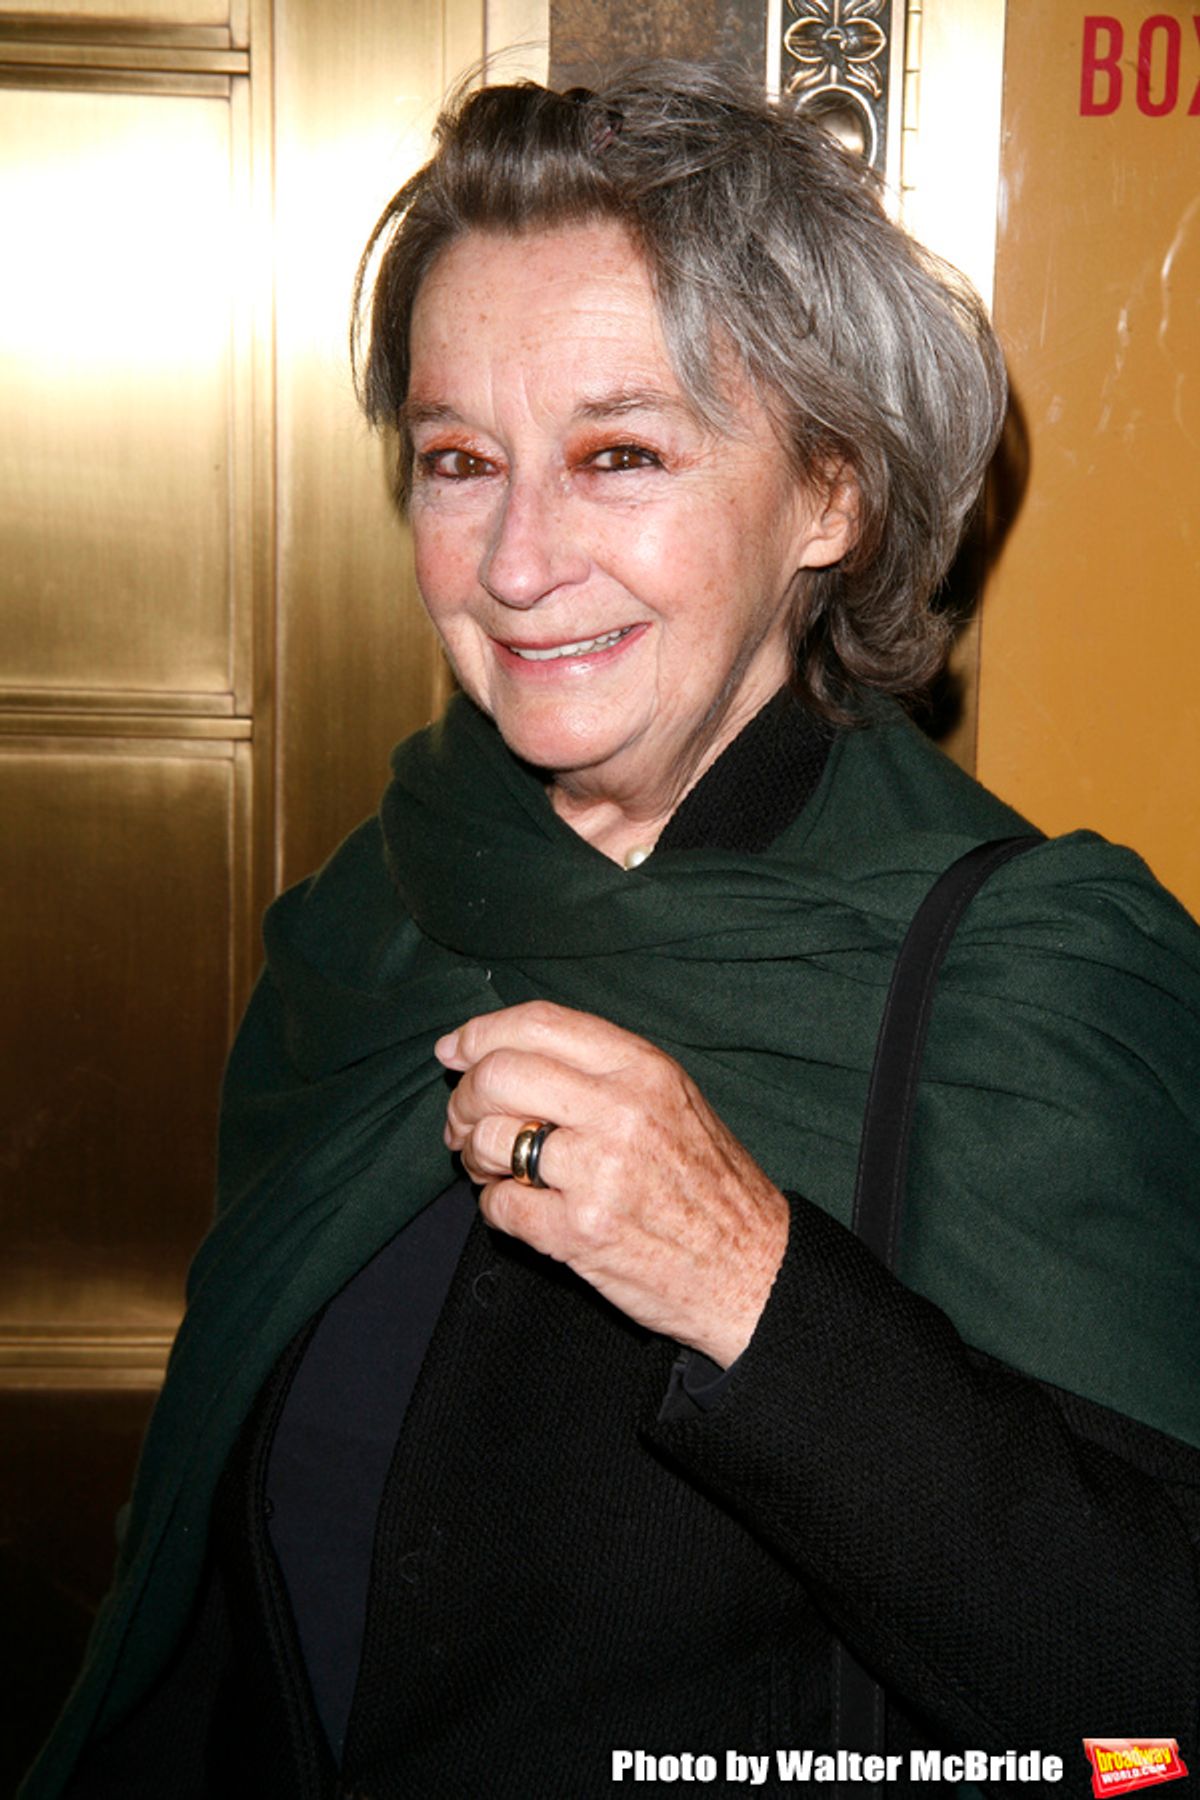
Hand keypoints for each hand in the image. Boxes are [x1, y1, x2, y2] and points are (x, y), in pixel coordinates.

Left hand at [435, 1000, 788, 1366]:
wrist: (752, 1270)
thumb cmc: (708, 1185)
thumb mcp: (672, 1100)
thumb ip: (598, 1071)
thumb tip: (498, 1051)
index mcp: (643, 1069)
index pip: (538, 1024)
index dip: (481, 1033)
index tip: (454, 1050)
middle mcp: (621, 1111)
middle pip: (499, 1075)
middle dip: (464, 1099)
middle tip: (464, 1123)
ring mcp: (599, 1172)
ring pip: (488, 1139)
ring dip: (474, 1156)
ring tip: (493, 1169)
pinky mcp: (580, 1231)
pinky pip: (499, 1205)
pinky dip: (495, 1207)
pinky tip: (520, 1210)